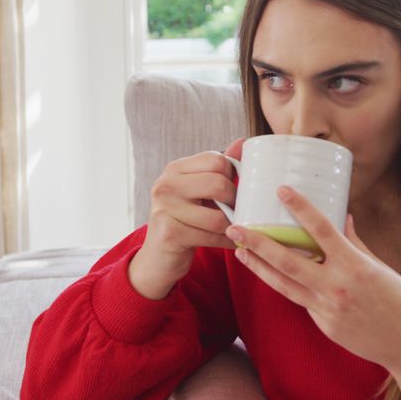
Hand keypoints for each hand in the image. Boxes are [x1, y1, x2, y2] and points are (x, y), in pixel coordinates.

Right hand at [130, 138, 243, 298]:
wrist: (158, 257)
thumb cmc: (185, 219)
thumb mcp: (199, 190)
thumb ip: (219, 168)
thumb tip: (242, 142)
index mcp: (175, 169)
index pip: (217, 160)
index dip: (232, 176)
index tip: (232, 191)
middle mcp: (166, 185)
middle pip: (218, 184)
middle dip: (234, 202)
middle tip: (236, 212)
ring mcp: (165, 209)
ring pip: (218, 216)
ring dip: (232, 226)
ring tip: (235, 228)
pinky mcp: (169, 233)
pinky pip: (212, 236)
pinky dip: (227, 241)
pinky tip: (230, 242)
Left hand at [225, 186, 400, 399]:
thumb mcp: (381, 267)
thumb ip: (356, 244)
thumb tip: (343, 218)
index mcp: (355, 266)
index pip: (321, 229)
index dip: (300, 207)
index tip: (282, 190)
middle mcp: (336, 287)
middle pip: (287, 261)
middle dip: (257, 243)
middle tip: (234, 227)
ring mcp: (326, 309)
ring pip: (283, 284)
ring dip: (258, 266)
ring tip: (239, 251)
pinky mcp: (324, 325)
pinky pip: (300, 300)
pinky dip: (286, 285)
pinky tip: (270, 273)